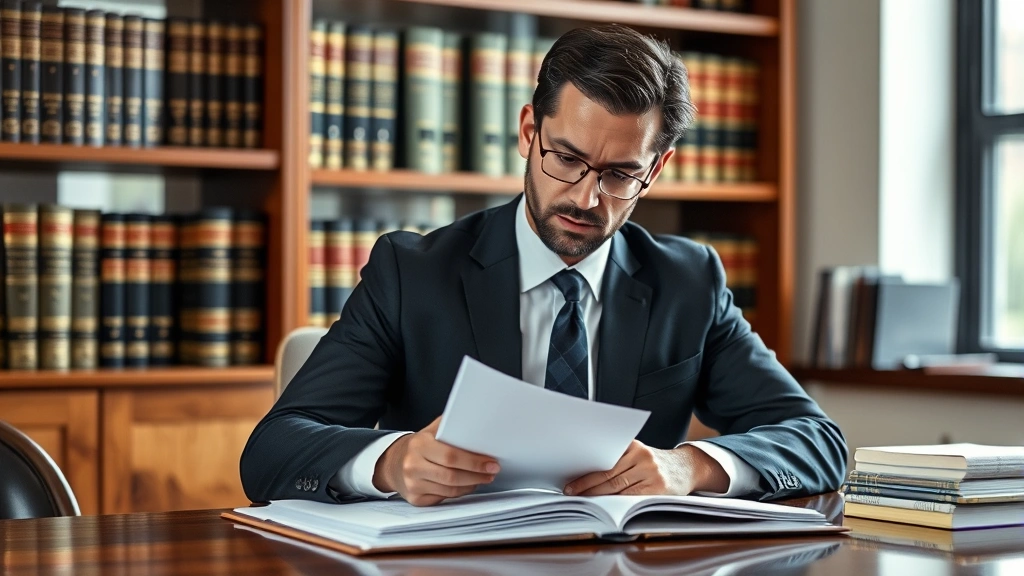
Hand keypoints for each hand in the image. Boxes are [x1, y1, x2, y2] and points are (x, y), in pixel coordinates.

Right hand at [373, 417, 499, 505]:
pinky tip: (468, 485)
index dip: (474, 461)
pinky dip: (460, 493)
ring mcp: (413, 485)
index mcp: (419, 445)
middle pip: (452, 476)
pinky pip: (444, 498)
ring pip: (450, 490)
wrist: (392, 463)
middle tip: (492, 472)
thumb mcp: (430, 430)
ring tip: (483, 478)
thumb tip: (477, 421)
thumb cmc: (418, 445)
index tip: (491, 462)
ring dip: (471, 485)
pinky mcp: (416, 499)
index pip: (451, 456)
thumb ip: (450, 426)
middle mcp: (413, 466)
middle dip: (477, 475)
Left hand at [563, 441, 728, 496]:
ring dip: (597, 496)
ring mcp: (651, 473)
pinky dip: (616, 503)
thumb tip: (584, 473)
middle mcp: (642, 456)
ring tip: (582, 501)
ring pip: (618, 488)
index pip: (604, 460)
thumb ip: (617, 459)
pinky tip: (605, 506)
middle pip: (608, 475)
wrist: (686, 467)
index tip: (569, 481)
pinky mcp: (658, 489)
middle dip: (586, 486)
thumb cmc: (654, 462)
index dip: (586, 473)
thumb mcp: (637, 453)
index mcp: (633, 445)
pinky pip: (631, 498)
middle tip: (570, 493)